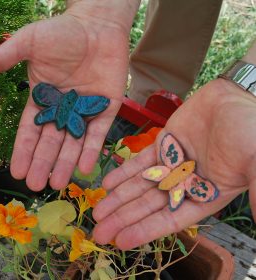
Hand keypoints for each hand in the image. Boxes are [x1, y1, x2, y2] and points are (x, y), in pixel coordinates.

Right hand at [0, 0, 139, 189]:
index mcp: (44, 99)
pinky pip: (98, 133)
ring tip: (58, 182)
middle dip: (43, 163)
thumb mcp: (29, 44)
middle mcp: (64, 110)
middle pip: (52, 142)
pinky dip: (92, 150)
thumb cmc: (63, 32)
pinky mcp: (106, 109)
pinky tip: (85, 168)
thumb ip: (4, 58)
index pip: (31, 131)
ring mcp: (86, 111)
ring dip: (66, 163)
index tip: (17, 171)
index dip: (25, 151)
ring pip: (74, 143)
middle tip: (37, 185)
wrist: (98, 26)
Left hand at [93, 79, 255, 249]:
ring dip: (119, 197)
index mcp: (205, 195)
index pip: (170, 219)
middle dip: (124, 218)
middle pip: (149, 206)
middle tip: (99, 232)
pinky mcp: (163, 144)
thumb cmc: (250, 130)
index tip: (121, 241)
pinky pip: (140, 161)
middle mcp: (185, 183)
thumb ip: (255, 191)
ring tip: (98, 211)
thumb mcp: (254, 163)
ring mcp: (172, 163)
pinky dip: (124, 171)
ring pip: (141, 185)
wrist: (236, 97)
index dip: (145, 231)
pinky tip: (107, 182)